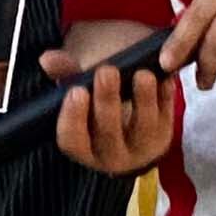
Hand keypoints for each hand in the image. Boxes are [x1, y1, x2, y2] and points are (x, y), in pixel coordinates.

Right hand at [42, 43, 174, 175]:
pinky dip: (166, 96)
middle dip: (107, 102)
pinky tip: (165, 77)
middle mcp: (110, 155)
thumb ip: (64, 74)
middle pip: (108, 134)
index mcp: (83, 148)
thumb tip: (47, 59)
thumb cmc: (95, 107)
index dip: (73, 118)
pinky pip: (167, 117)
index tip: (76, 91)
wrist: (129, 120)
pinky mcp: (164, 136)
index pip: (72, 141)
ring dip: (143, 100)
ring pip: (142, 129)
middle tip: (106, 71)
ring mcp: (140, 148)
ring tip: (142, 75)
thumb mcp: (78, 93)